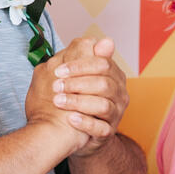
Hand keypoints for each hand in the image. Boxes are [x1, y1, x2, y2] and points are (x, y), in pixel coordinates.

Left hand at [27, 36, 126, 157]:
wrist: (72, 131)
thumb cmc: (75, 98)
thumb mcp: (77, 75)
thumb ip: (87, 56)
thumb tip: (106, 40)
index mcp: (113, 75)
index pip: (102, 64)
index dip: (80, 65)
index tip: (58, 71)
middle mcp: (118, 93)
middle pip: (104, 84)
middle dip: (77, 84)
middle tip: (56, 87)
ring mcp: (115, 114)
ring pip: (103, 105)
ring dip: (78, 102)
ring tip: (58, 101)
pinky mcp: (108, 133)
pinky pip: (101, 128)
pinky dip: (85, 123)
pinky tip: (70, 119)